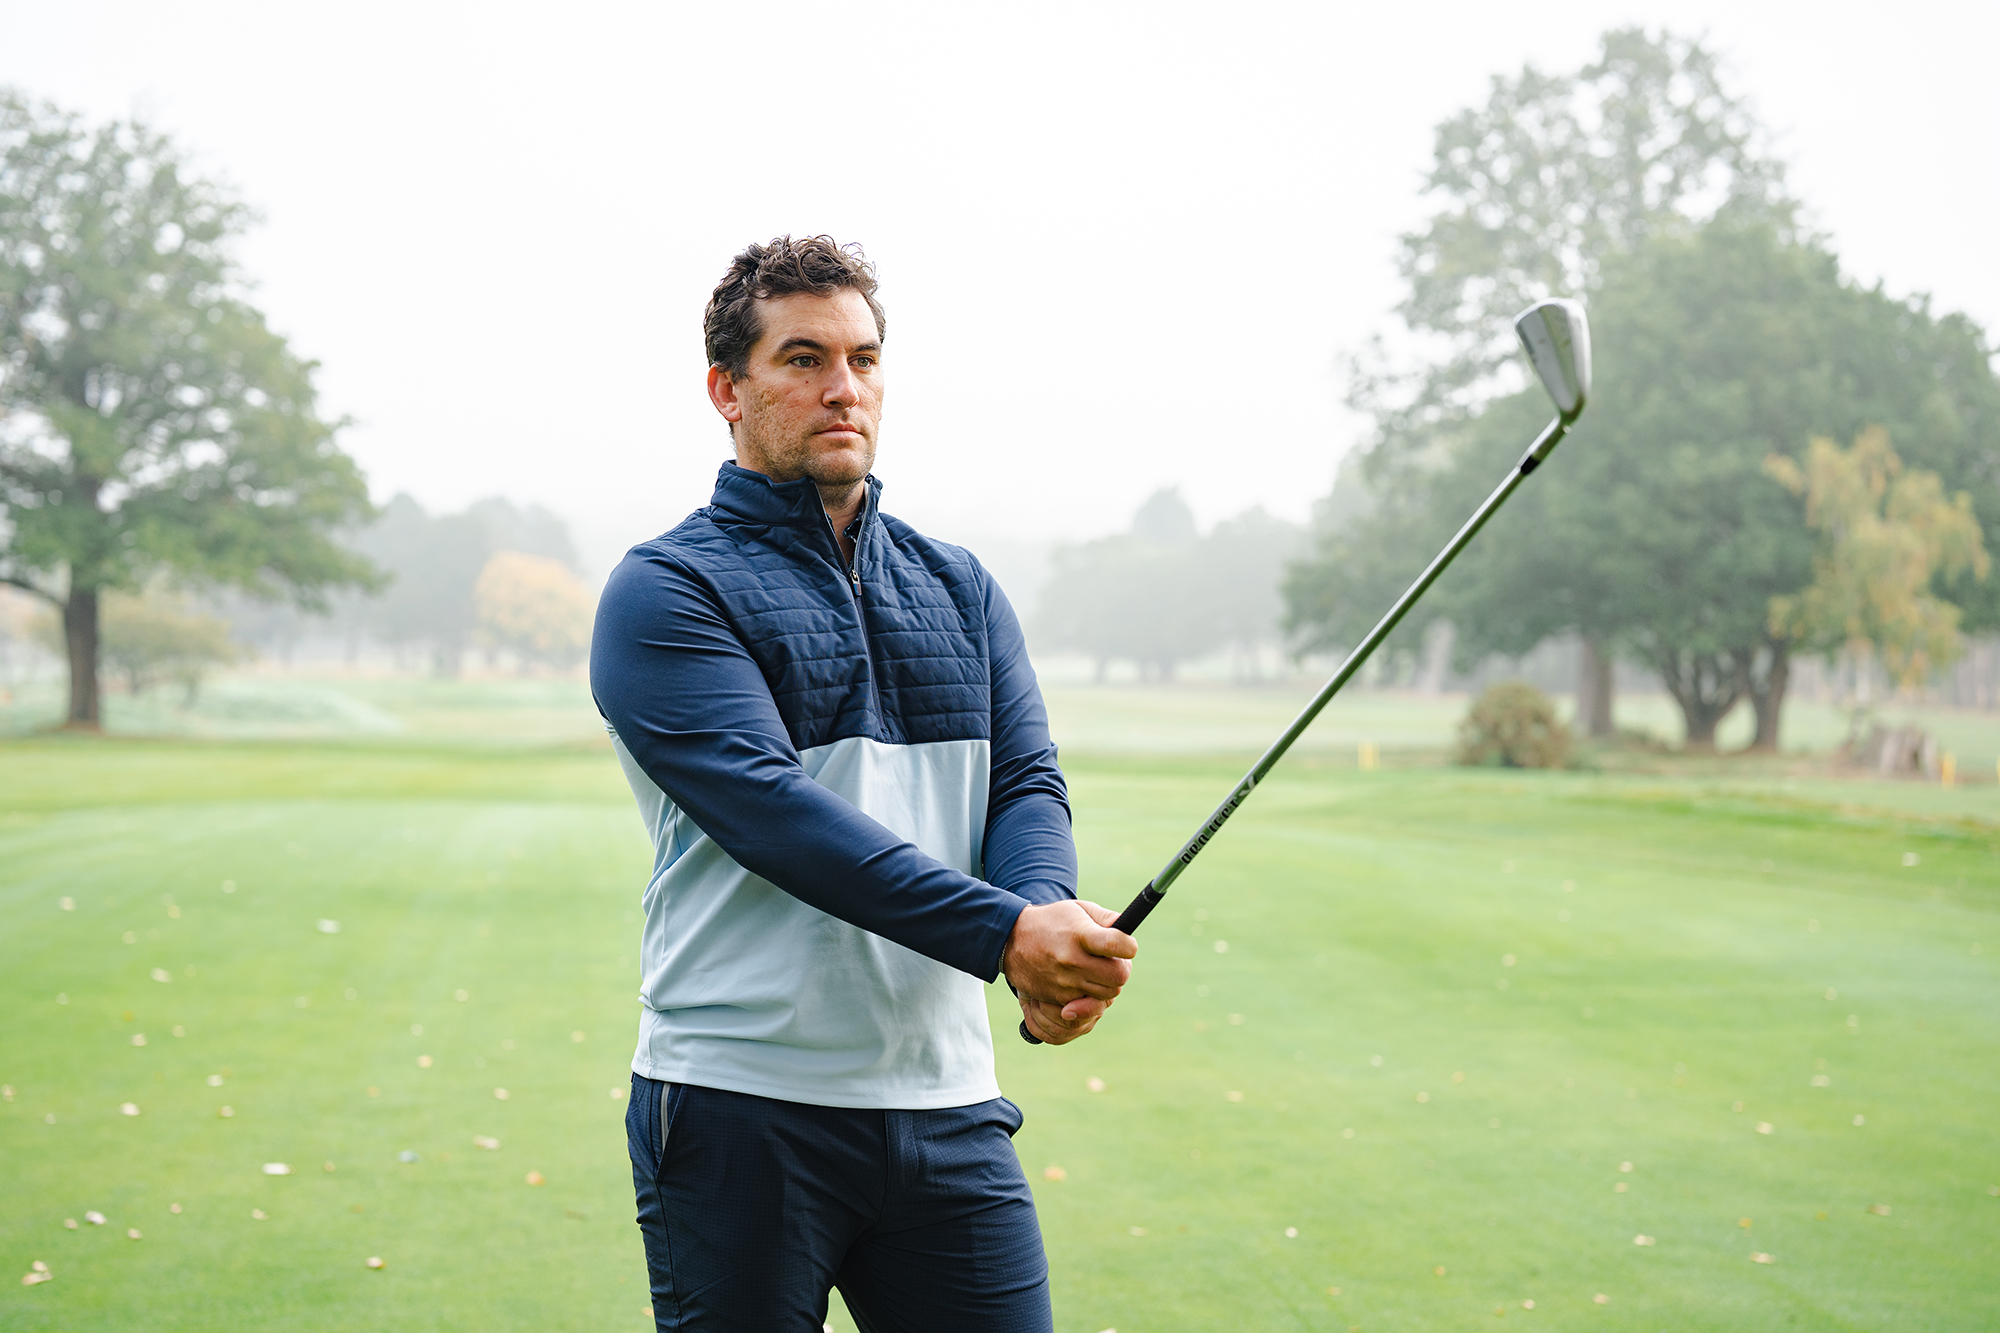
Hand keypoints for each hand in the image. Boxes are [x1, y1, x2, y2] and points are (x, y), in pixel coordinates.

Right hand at [1003, 900, 1134, 1043]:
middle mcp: (1072, 960)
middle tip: (1112, 961)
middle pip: (1118, 977)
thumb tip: (1128, 930)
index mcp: (1080, 934)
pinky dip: (1090, 995)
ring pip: (1106, 995)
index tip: (1126, 945)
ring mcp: (1064, 982)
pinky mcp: (1057, 998)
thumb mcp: (1078, 910)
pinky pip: (1087, 1004)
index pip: (1118, 944)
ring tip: (1095, 969)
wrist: (1011, 940)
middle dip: (1121, 969)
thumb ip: (1107, 918)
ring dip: (1107, 983)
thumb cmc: (1051, 922)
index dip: (1129, 946)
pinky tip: (1082, 980)